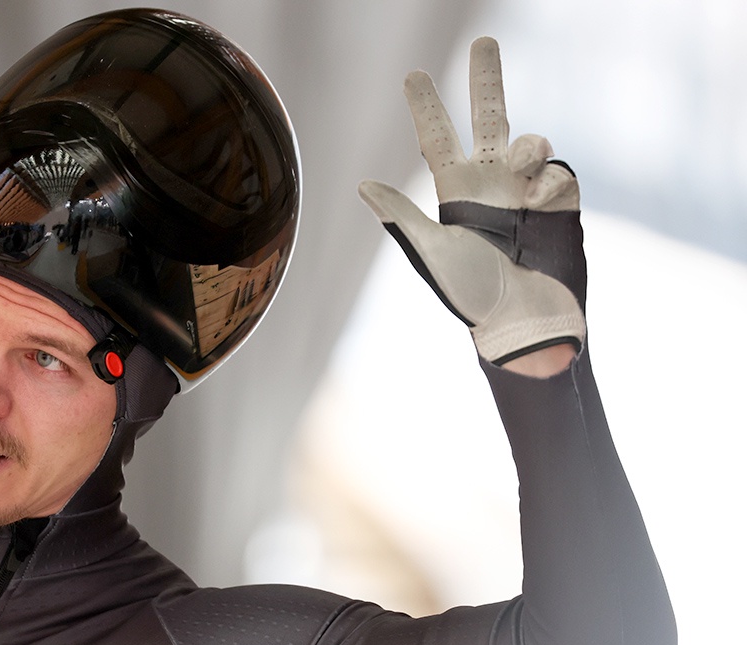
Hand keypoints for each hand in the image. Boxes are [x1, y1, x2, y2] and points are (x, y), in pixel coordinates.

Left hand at [359, 37, 585, 367]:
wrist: (526, 321)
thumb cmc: (472, 295)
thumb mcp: (432, 253)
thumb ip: (402, 217)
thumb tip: (363, 184)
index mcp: (457, 191)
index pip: (438, 139)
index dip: (427, 107)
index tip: (413, 75)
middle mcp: (492, 183)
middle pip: (489, 118)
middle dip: (487, 80)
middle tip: (485, 41)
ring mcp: (528, 190)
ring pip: (532, 141)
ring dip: (532, 146)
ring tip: (526, 173)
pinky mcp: (561, 203)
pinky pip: (558, 175)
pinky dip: (549, 186)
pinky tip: (540, 212)